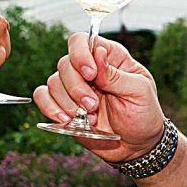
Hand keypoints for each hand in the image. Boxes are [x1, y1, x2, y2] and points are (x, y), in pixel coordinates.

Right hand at [33, 34, 165, 164]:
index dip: (80, 54)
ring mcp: (74, 87)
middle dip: (76, 88)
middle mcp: (88, 69)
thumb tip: (98, 51)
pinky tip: (66, 119)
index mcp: (109, 57)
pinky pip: (43, 97)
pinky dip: (49, 107)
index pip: (82, 41)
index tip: (90, 75)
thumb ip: (115, 74)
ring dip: (66, 102)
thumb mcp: (139, 91)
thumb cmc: (143, 114)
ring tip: (88, 118)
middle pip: (64, 63)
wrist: (137, 144)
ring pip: (53, 82)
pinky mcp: (64, 105)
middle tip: (93, 106)